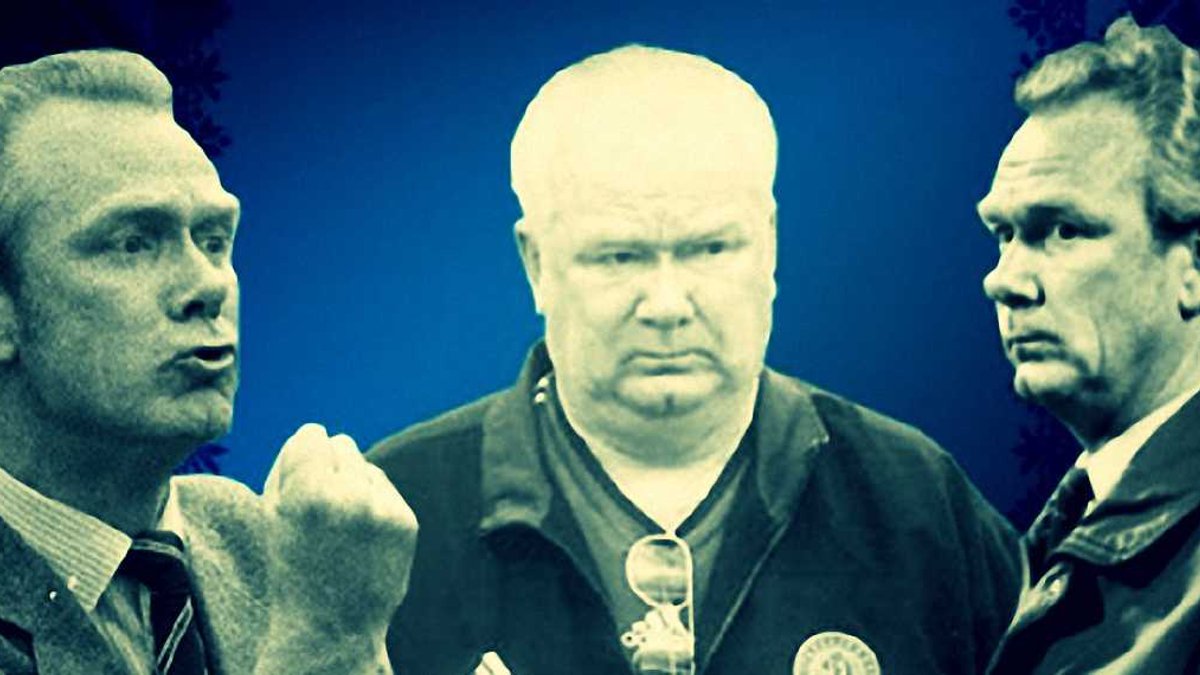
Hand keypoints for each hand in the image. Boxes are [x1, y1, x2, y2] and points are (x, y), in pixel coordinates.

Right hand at [262, 423, 417, 636]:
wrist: (331, 626)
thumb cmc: (292, 567)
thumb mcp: (272, 515)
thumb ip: (289, 466)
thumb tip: (316, 431)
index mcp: (306, 492)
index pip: (312, 434)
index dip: (304, 453)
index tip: (301, 473)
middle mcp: (348, 495)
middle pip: (342, 443)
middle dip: (330, 464)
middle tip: (321, 501)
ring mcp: (382, 509)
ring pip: (366, 465)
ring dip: (354, 482)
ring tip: (340, 524)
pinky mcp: (406, 522)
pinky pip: (386, 489)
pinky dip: (374, 503)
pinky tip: (361, 535)